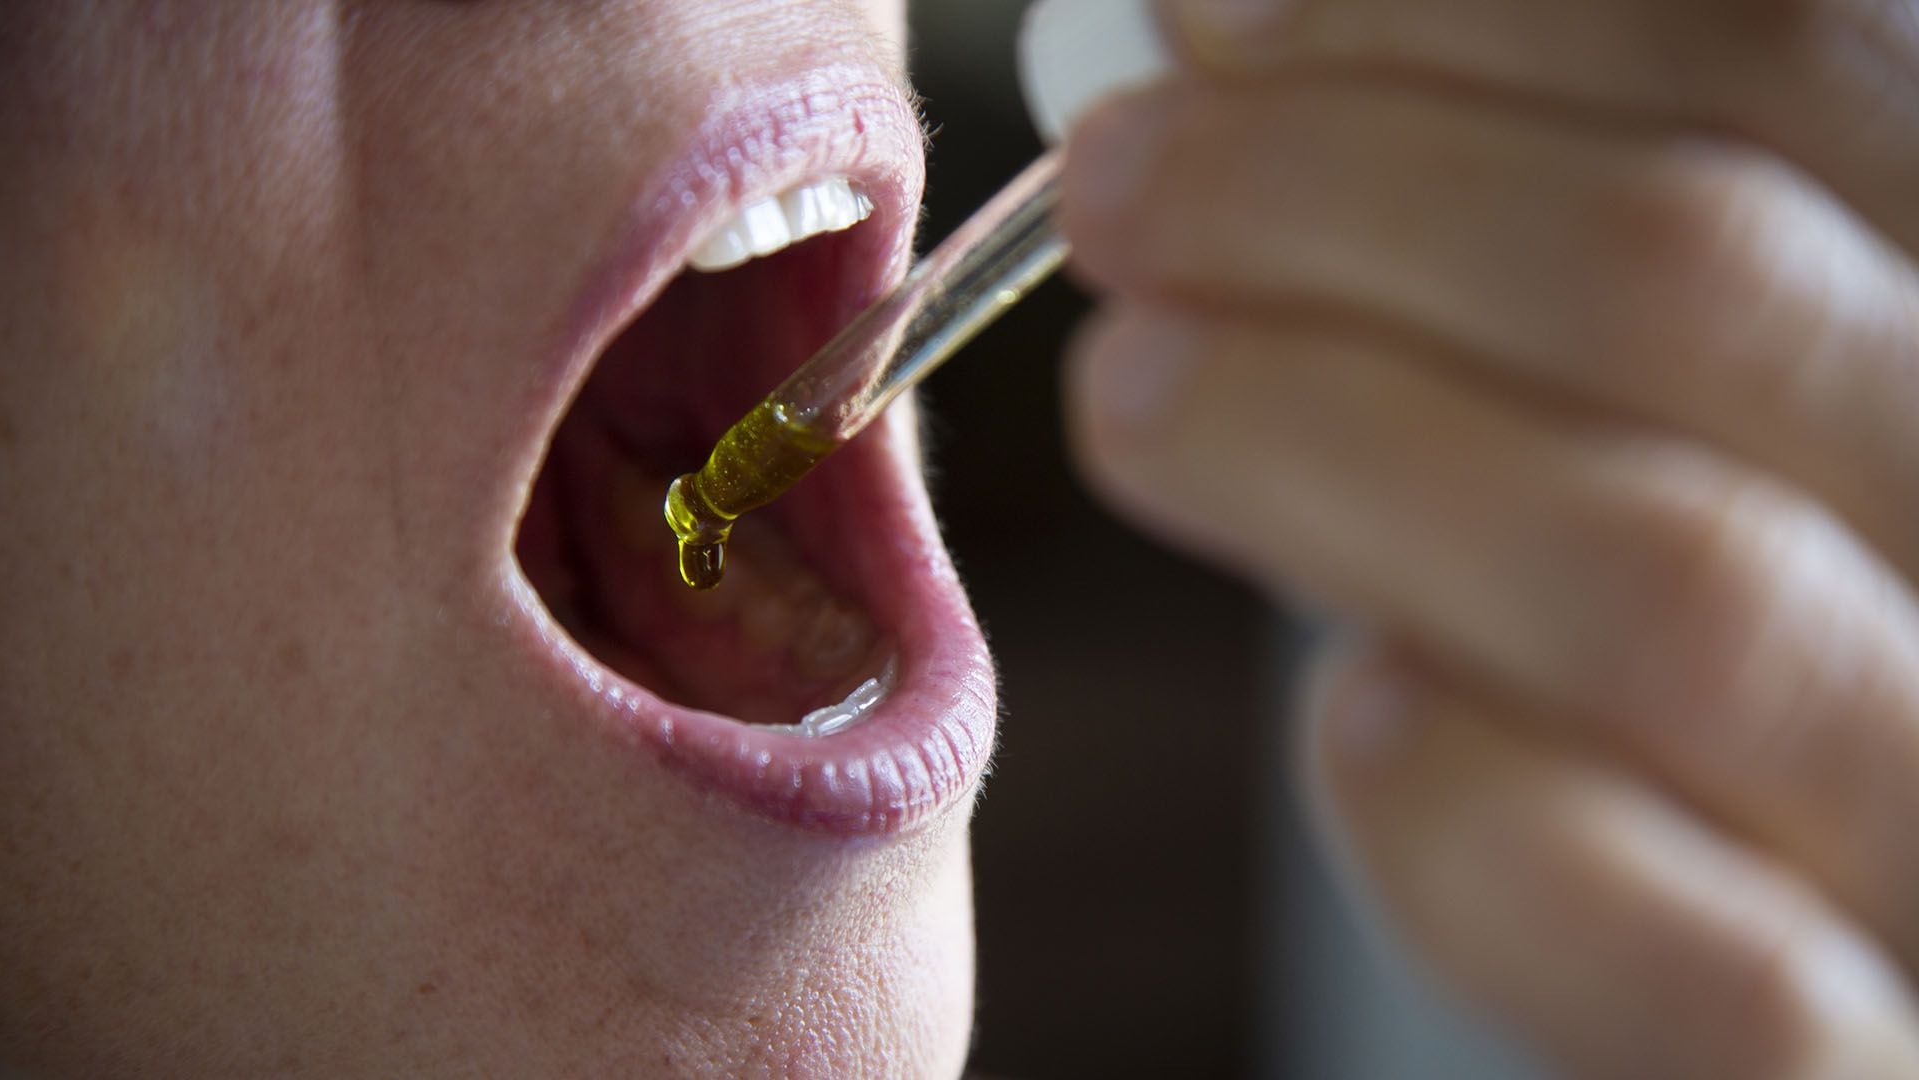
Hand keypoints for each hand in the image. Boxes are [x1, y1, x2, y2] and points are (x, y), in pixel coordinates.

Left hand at [1058, 0, 1918, 1073]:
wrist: (1802, 963)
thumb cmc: (1674, 619)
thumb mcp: (1641, 384)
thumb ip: (1514, 223)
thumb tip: (1231, 31)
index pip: (1799, 77)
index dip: (1456, 23)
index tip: (1211, 24)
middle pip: (1701, 284)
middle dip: (1337, 194)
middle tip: (1117, 187)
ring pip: (1670, 588)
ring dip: (1325, 444)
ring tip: (1140, 394)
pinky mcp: (1860, 1067)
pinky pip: (1698, 963)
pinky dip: (1462, 803)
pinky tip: (1358, 710)